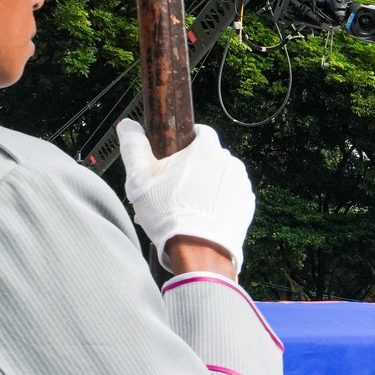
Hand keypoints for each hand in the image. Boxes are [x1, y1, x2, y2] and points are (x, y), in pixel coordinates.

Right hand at [116, 121, 255, 272]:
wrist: (199, 250)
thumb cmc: (169, 212)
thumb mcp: (140, 177)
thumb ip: (133, 146)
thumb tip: (127, 125)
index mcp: (207, 149)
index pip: (201, 132)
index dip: (186, 140)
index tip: (174, 154)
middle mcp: (230, 162)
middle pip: (211, 155)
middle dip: (195, 166)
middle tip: (175, 186)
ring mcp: (242, 183)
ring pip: (222, 175)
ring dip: (208, 184)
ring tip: (188, 204)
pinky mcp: (247, 204)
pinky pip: (231, 195)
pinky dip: (219, 201)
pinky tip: (203, 214)